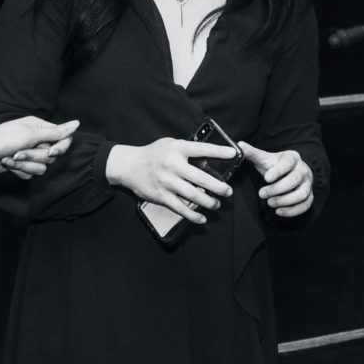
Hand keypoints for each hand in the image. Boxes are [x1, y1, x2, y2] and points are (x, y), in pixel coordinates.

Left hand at [0, 116, 78, 177]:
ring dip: (24, 165)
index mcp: (38, 127)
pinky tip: (6, 165)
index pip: (63, 138)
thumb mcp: (29, 135)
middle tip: (17, 152)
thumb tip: (77, 124)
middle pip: (51, 155)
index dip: (60, 148)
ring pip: (41, 166)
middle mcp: (35, 139)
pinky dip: (18, 171)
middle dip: (34, 157)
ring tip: (9, 159)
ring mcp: (27, 152)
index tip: (51, 152)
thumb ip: (55, 132)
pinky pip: (30, 173)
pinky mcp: (20, 165)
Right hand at [105, 138, 237, 225]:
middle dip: (219, 186)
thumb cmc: (154, 154)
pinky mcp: (162, 196)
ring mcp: (167, 182)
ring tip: (217, 204)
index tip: (233, 153)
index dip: (218, 151)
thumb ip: (187, 150)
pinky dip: (193, 216)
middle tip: (228, 191)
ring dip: (209, 202)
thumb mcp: (170, 144)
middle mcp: (173, 165)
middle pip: (201, 178)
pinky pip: (181, 208)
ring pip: (193, 196)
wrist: (129, 166)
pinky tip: (202, 218)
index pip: (201, 149)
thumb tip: (210, 159)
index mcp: (177, 149)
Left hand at [238, 141, 314, 217]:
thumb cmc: (276, 165)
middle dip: (277, 188)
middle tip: (262, 194)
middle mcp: (303, 170)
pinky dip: (292, 211)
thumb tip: (239, 145)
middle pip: (295, 180)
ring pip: (302, 194)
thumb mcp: (265, 158)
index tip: (266, 178)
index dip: (278, 171)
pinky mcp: (309, 196)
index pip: (288, 163)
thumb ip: (252, 153)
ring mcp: (308, 184)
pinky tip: (278, 211)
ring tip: (270, 203)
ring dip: (285, 200)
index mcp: (292, 158)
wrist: (292, 171)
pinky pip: (305, 205)